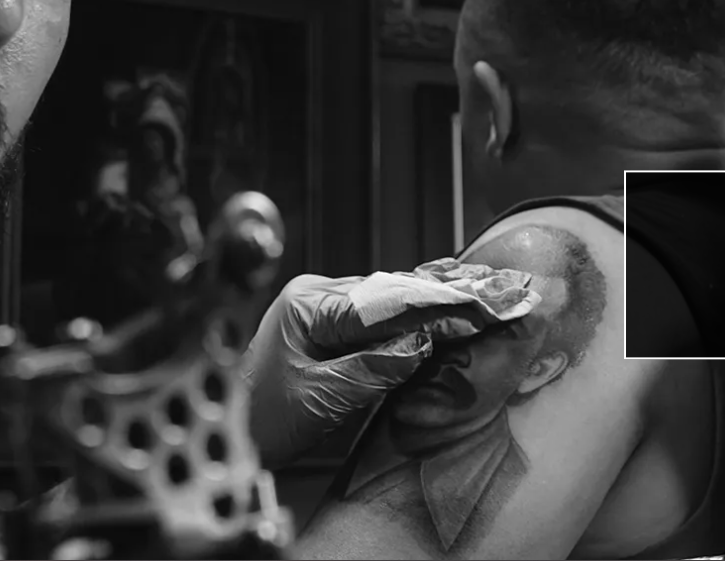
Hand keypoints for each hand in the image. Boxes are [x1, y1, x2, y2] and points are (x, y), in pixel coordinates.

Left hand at [242, 272, 495, 468]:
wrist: (228, 434)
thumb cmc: (263, 420)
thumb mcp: (323, 400)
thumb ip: (374, 369)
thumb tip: (424, 344)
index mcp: (309, 304)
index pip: (386, 300)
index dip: (437, 302)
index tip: (478, 302)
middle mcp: (314, 293)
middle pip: (391, 291)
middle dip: (443, 294)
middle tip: (495, 291)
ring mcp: (319, 304)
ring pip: (388, 298)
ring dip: (431, 301)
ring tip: (482, 293)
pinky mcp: (326, 321)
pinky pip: (376, 313)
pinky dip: (411, 314)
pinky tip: (444, 309)